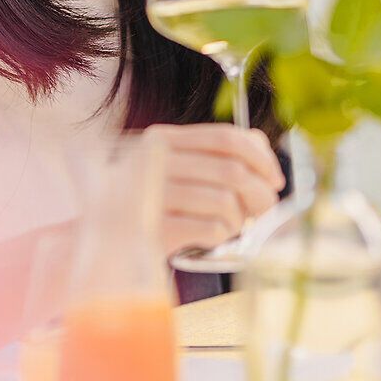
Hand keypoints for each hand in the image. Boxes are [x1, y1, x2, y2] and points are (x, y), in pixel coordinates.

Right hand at [142, 123, 285, 254]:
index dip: (261, 157)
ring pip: (226, 202)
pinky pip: (212, 229)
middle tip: (264, 210)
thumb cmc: (148, 203)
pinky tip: (212, 238)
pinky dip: (222, 236)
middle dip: (259, 193)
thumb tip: (261, 149)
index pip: (226, 137)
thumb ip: (211, 153)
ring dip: (238, 219)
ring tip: (229, 226)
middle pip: (232, 170)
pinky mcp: (154, 230)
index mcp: (161, 139)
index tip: (275, 178)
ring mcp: (151, 196)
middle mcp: (153, 162)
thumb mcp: (172, 167)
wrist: (104, 243)